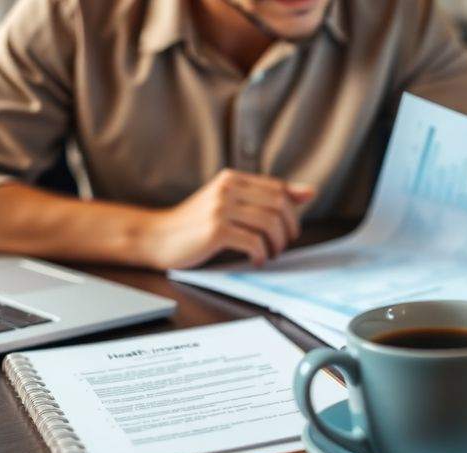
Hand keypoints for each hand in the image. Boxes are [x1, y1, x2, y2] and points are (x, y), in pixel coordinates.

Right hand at [150, 169, 315, 268]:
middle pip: (278, 204)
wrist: (156, 237)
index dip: (292, 211)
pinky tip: (256, 260)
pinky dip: (261, 254)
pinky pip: (253, 241)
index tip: (289, 230)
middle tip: (283, 245)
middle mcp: (228, 188)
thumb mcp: (228, 203)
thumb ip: (264, 197)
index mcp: (232, 178)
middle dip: (288, 229)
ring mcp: (221, 208)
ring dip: (276, 244)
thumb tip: (310, 192)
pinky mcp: (215, 230)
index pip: (278, 188)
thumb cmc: (194, 224)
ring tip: (269, 254)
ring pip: (269, 223)